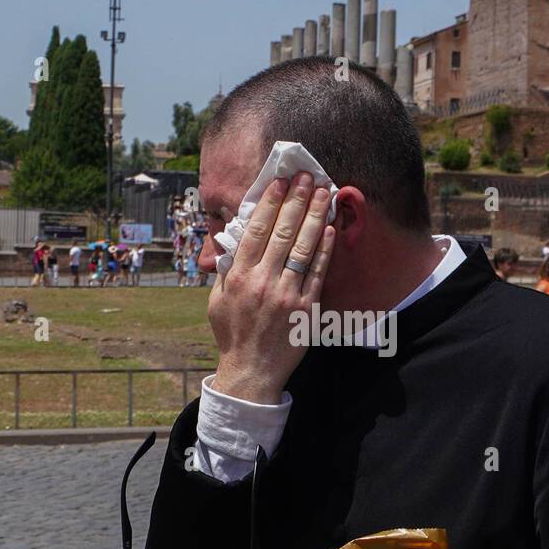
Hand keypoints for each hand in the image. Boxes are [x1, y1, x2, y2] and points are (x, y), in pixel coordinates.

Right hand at [209, 173, 334, 403]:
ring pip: (303, 247)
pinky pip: (318, 272)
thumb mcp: (217, 299)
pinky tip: (330, 228)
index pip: (256, 230)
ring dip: (315, 215)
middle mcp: (262, 282)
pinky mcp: (306, 309)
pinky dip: (324, 249)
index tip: (279, 181)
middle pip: (283, 232)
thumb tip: (233, 237)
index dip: (270, 202)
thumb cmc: (233, 333)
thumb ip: (226, 268)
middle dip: (296, 200)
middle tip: (308, 176)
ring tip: (325, 192)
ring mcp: (286, 295)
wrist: (251, 372)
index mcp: (238, 277)